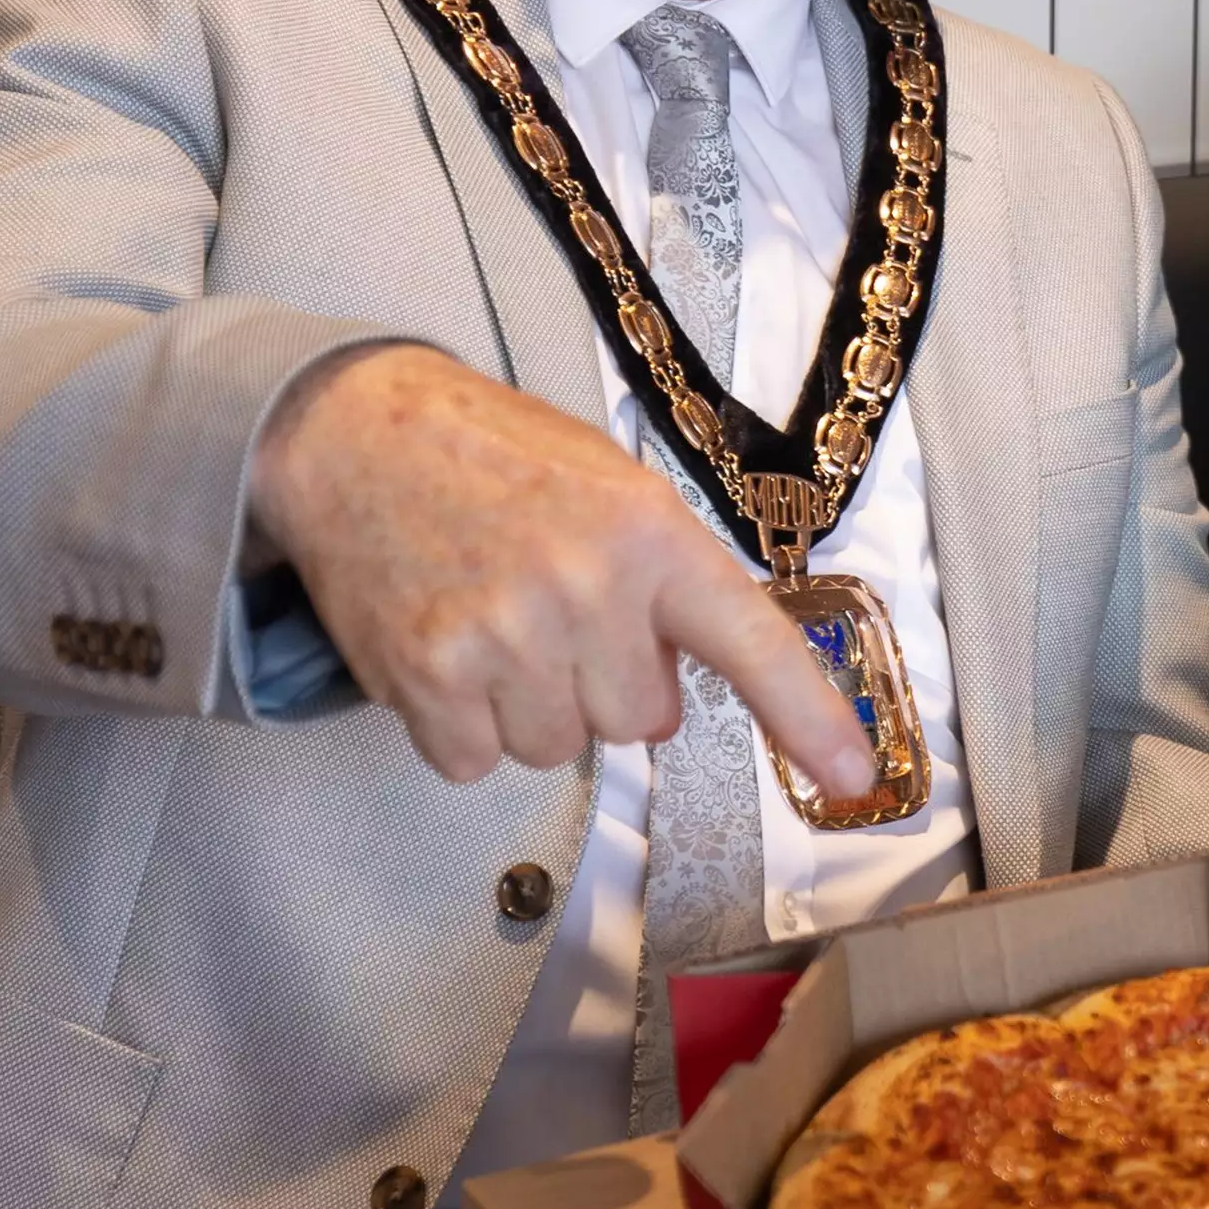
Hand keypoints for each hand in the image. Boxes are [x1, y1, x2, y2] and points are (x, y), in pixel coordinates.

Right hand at [246, 344, 872, 793]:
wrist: (356, 434)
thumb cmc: (496, 460)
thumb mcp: (612, 487)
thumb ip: (666, 581)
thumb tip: (685, 688)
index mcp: (650, 533)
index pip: (750, 641)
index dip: (807, 717)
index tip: (852, 774)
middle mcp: (586, 587)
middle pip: (639, 722)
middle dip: (604, 683)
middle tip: (554, 609)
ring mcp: (504, 636)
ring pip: (558, 747)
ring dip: (530, 705)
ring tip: (492, 618)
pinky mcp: (428, 676)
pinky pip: (477, 762)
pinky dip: (461, 726)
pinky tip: (446, 648)